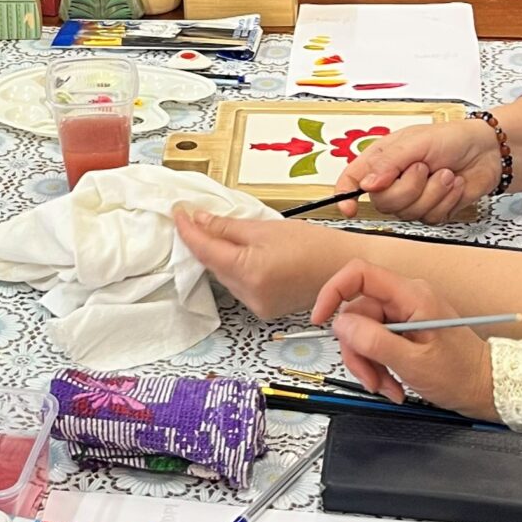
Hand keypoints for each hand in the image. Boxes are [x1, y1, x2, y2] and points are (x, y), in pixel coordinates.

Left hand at [174, 205, 358, 319]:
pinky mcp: (264, 309)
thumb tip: (199, 220)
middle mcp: (249, 295)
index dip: (187, 230)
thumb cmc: (313, 244)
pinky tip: (238, 254)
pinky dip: (234, 269)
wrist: (343, 267)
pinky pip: (238, 286)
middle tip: (192, 217)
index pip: (204, 250)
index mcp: (249, 272)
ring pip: (224, 277)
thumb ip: (227, 227)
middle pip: (212, 265)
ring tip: (217, 232)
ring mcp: (256, 306)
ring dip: (217, 256)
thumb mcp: (265, 228)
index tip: (177, 213)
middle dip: (201, 242)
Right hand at [318, 260, 499, 421]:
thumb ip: (375, 341)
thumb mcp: (414, 362)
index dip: (333, 292)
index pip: (359, 274)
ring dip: (368, 363)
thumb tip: (341, 324)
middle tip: (370, 378)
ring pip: (364, 331)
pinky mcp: (405, 329)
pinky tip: (393, 384)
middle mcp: (407, 299)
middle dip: (357, 350)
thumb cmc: (462, 375)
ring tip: (386, 387)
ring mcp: (405, 314)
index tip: (321, 319)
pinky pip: (376, 342)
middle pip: (358, 313)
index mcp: (412, 296)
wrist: (486, 389)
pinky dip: (378, 365)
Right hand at [331, 118, 503, 222]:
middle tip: (425, 167)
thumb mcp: (416, 142)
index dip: (345, 195)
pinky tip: (453, 185)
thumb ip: (389, 163)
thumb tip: (366, 184)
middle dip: (409, 187)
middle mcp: (392, 181)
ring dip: (433, 192)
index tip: (349, 208)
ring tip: (445, 173)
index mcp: (381, 160)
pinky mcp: (432, 211)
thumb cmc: (451, 138)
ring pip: (408, 213)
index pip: (352, 180)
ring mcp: (412, 199)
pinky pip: (430, 218)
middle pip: (383, 202)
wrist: (487, 152)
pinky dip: (446, 200)